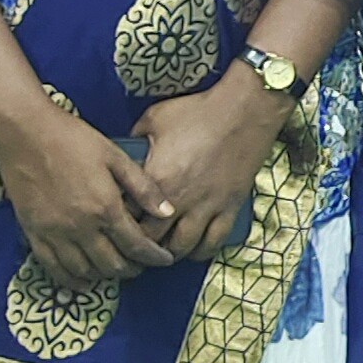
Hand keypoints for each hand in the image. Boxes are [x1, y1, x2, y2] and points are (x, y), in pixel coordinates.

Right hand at [0, 104, 181, 283]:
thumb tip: (168, 212)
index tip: (165, 259)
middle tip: (142, 263)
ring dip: (105, 276)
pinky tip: (83, 280)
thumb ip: (143, 187)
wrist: (24, 133)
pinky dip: (72, 280)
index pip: (137, 246)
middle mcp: (81, 227)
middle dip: (133, 268)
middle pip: (113, 264)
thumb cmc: (72, 139)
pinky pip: (54, 269)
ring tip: (116, 268)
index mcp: (105, 207)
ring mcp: (55, 234)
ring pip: (86, 271)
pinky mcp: (34, 234)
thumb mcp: (115, 156)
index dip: (155, 257)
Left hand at [130, 68, 294, 261]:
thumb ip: (136, 137)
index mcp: (156, 179)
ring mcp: (206, 207)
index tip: (117, 222)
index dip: (120, 222)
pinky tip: (193, 249)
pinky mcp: (229, 208)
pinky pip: (214, 242)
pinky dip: (201, 251)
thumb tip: (128, 147)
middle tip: (135, 245)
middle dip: (141, 245)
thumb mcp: (155, 118)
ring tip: (161, 251)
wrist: (244, 109)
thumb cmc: (198, 111)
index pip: (128, 215)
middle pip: (152, 240)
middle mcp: (179, 200)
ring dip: (169, 253)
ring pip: (182, 247)